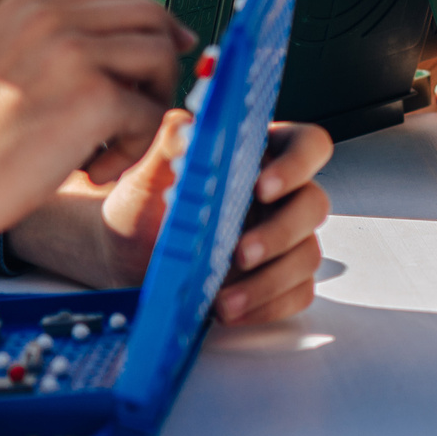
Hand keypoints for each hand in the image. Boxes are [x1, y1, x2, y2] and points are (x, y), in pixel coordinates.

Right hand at [0, 0, 189, 242]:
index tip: (172, 47)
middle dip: (163, 59)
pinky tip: (95, 171)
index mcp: (27, 7)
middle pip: (149, 15)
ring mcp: (74, 55)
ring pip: (161, 59)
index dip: (150, 22)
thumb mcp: (9, 66)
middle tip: (150, 102)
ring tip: (115, 143)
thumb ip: (61, 44)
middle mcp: (50, 19)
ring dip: (152, 106)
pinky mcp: (95, 99)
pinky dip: (134, 149)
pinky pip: (151, 115)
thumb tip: (150, 36)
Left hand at [8, 118, 333, 321]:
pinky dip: (268, 306)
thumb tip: (187, 126)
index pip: (308, 145)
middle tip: (241, 252)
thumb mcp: (146, 175)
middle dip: (280, 232)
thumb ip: (170, 146)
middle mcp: (281, 196)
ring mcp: (283, 240)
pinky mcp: (278, 280)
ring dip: (271, 279)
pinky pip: (297, 293)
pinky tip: (231, 309)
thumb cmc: (142, 210)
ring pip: (308, 255)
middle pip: (314, 205)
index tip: (263, 187)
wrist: (123, 259)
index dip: (298, 164)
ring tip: (225, 297)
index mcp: (262, 156)